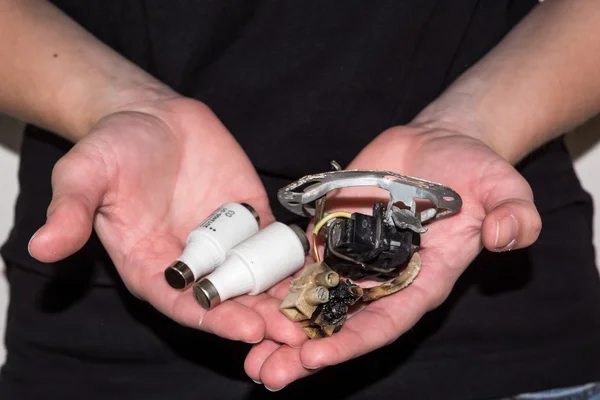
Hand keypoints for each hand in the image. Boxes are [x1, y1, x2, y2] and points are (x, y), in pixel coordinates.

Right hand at [27, 96, 306, 345]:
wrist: (148, 116)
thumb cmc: (112, 148)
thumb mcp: (85, 175)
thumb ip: (71, 212)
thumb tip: (41, 246)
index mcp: (152, 265)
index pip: (184, 304)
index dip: (214, 319)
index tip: (245, 329)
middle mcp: (192, 262)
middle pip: (228, 301)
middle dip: (260, 319)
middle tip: (294, 335)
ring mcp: (224, 241)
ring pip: (256, 278)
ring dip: (283, 297)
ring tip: (315, 311)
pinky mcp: (249, 217)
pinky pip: (273, 244)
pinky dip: (293, 259)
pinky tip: (319, 270)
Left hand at [244, 124, 541, 389]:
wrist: (441, 145)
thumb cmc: (476, 172)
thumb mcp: (505, 190)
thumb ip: (514, 216)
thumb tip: (507, 234)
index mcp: (421, 282)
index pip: (384, 323)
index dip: (351, 342)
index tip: (315, 357)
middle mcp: (382, 279)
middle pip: (340, 323)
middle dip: (303, 350)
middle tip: (266, 373)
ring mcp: (353, 257)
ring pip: (313, 299)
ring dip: (280, 325)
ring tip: (243, 348)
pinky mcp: (332, 233)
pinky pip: (301, 262)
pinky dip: (275, 282)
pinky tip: (244, 296)